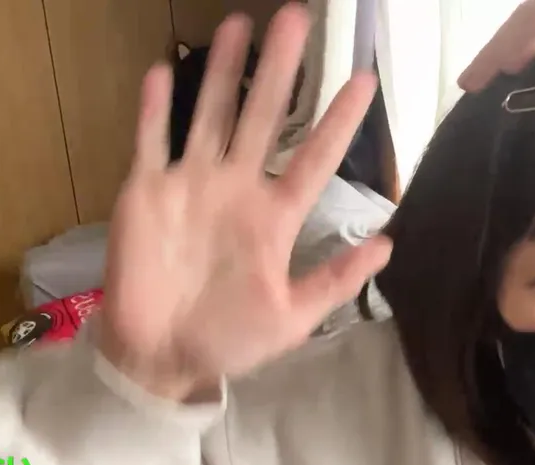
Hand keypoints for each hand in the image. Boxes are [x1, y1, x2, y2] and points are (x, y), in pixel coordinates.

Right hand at [100, 6, 390, 400]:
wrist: (160, 360)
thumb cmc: (229, 340)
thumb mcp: (294, 318)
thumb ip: (336, 280)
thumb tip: (388, 244)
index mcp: (275, 218)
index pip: (314, 158)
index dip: (338, 120)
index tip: (365, 80)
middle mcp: (237, 190)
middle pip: (262, 117)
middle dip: (280, 69)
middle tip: (296, 16)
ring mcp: (190, 185)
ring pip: (211, 115)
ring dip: (223, 72)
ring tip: (238, 24)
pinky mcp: (146, 192)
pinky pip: (152, 141)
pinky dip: (156, 109)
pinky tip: (164, 69)